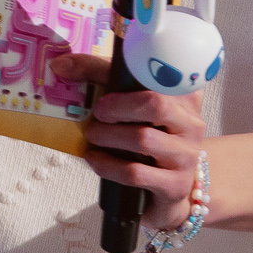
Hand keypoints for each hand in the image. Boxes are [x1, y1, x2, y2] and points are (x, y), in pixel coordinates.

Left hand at [51, 51, 211, 233]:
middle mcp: (190, 122)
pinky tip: (94, 159)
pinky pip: (135, 173)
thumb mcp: (132, 105)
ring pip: (143, 139)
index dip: (123, 68)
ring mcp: (185, 155)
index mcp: (182, 94)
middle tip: (97, 113)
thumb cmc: (149, 138)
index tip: (88, 72)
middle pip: (155, 104)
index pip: (154, 72)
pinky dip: (108, 165)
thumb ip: (102, 77)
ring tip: (92, 135)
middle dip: (117, 107)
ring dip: (108, 136)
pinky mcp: (175, 185)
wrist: (173, 187)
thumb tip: (62, 65)